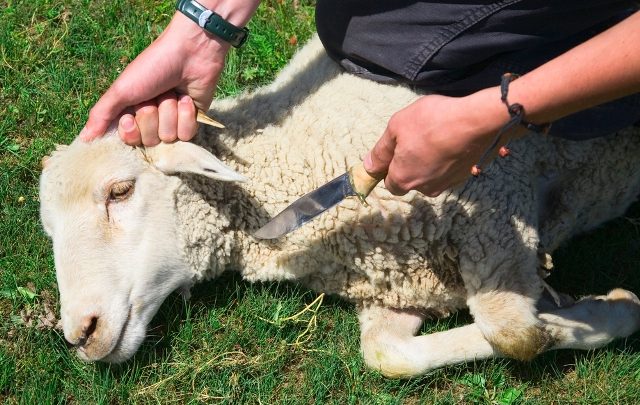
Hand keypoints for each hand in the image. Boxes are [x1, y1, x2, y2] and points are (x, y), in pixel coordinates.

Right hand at [79, 1, 259, 145]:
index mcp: (131, 114)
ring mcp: (172, 123)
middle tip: (154, 96)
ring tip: (172, 93)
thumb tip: (83, 140)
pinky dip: (185, 116)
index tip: (131, 115)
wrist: (189, 53)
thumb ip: (101, 115)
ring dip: (169, 112)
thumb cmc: (152, 68)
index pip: (128, 141)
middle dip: (152, 116)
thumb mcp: (121, 90)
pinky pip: (187, 135)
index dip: (130, 131)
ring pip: (168, 138)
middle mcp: (151, 122)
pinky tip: (186, 99)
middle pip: (149, 141)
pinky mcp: (192, 123)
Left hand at [364, 90, 512, 196]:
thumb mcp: (396, 128)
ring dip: (429, 162)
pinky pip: (448, 171)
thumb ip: (380, 150)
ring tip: (435, 138)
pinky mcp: (464, 176)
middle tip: (417, 139)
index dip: (390, 166)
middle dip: (410, 164)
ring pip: (430, 176)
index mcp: (403, 179)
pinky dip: (446, 160)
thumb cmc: (431, 121)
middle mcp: (424, 188)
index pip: (390, 183)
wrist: (475, 121)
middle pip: (411, 180)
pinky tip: (450, 141)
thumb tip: (368, 166)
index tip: (396, 149)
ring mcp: (446, 184)